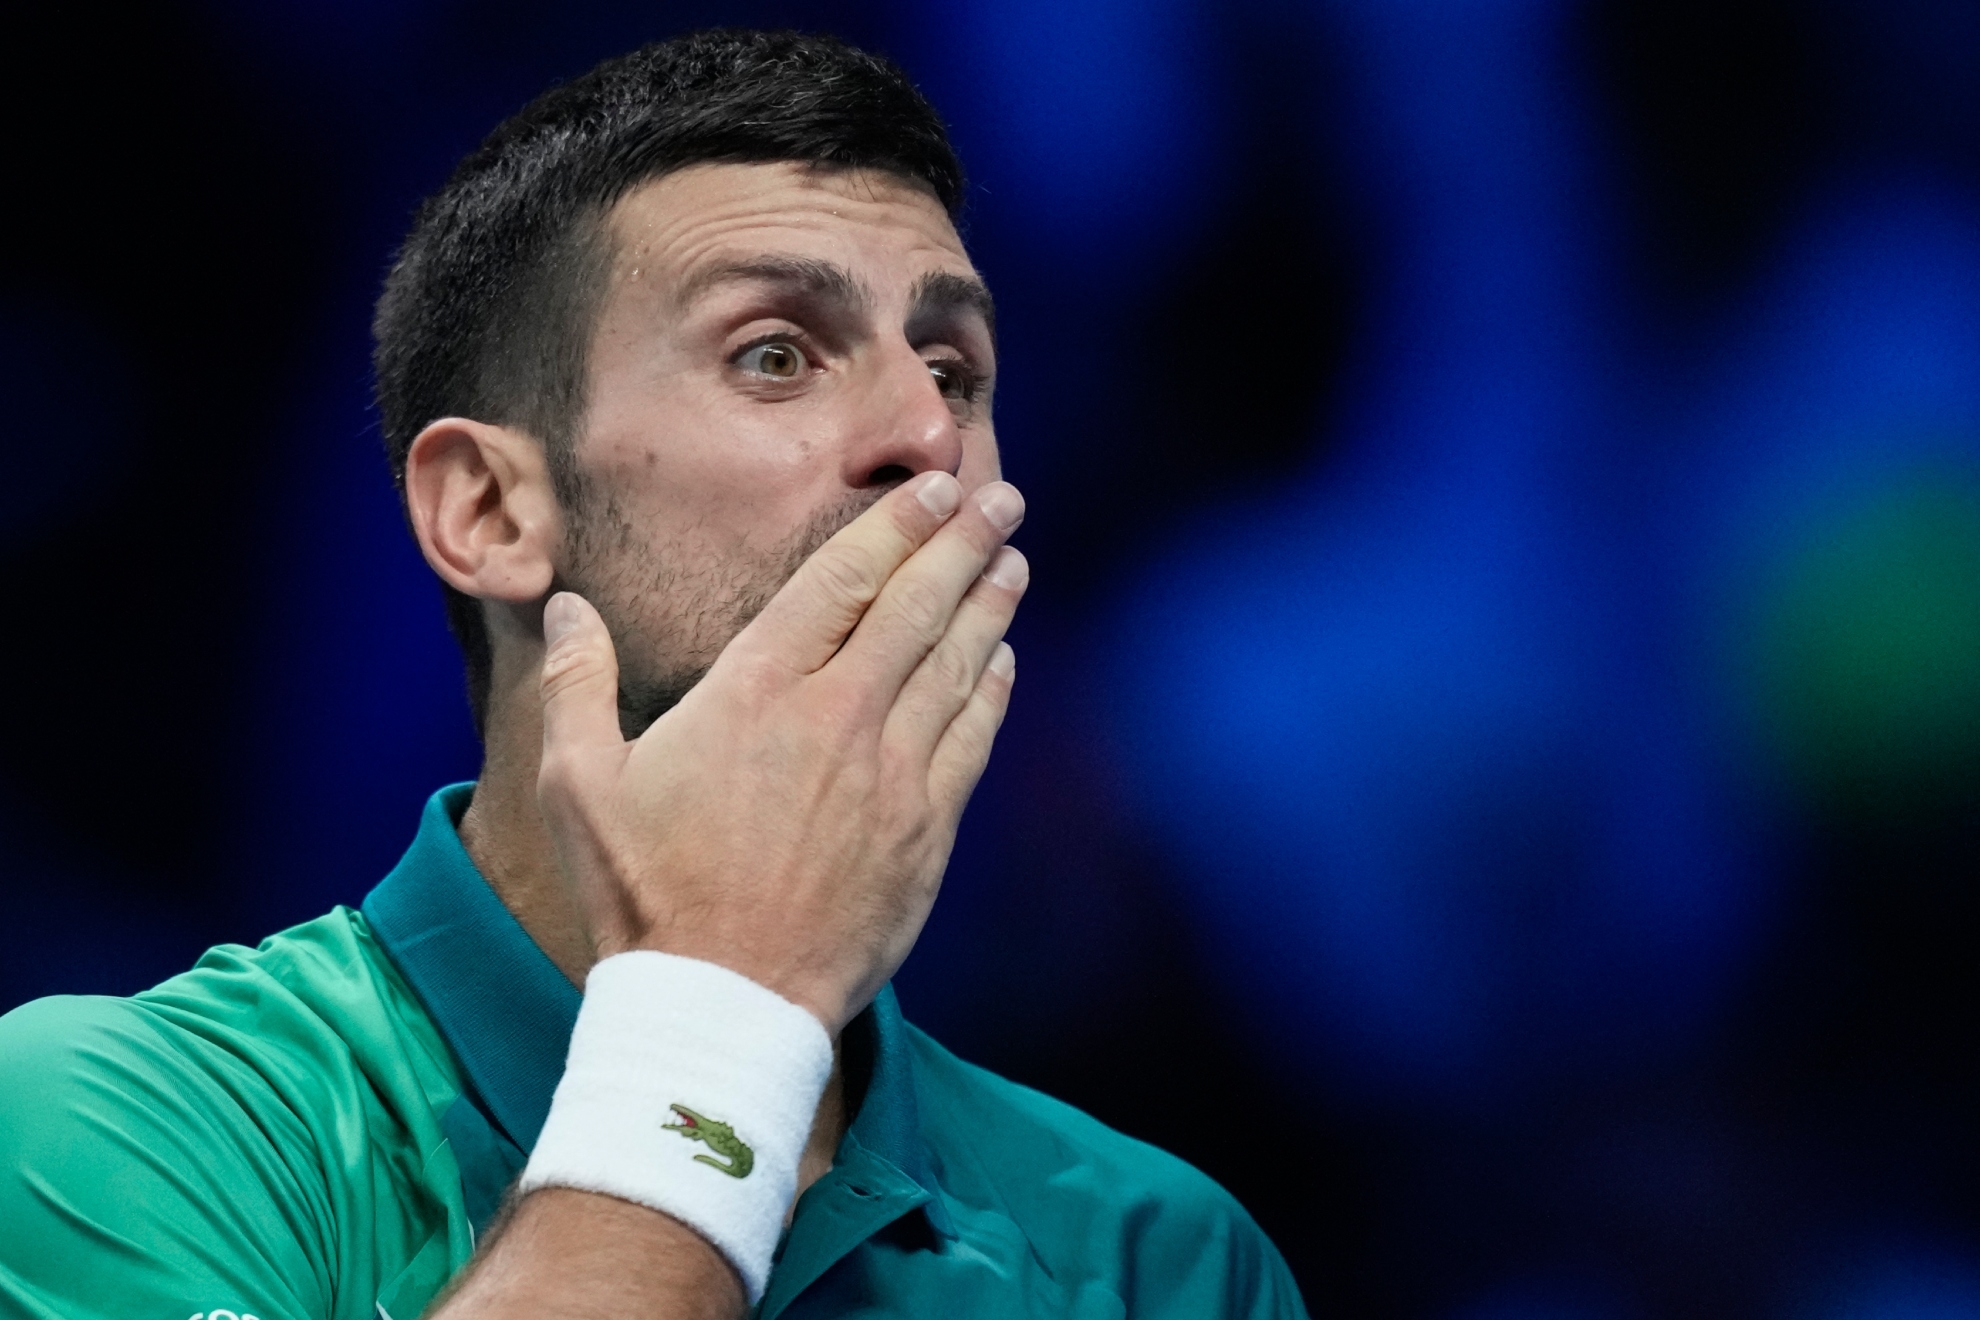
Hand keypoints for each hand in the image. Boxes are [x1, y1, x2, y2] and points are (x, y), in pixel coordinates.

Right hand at [534, 472, 1026, 1032]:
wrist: (722, 1005)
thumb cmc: (644, 897)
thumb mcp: (580, 785)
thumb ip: (576, 684)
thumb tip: (570, 609)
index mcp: (755, 692)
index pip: (842, 581)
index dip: (894, 526)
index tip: (930, 488)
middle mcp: (835, 718)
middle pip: (915, 607)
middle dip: (962, 543)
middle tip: (1000, 498)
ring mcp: (890, 775)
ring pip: (954, 665)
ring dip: (987, 606)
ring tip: (1012, 559)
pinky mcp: (924, 832)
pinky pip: (971, 740)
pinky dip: (991, 691)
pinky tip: (1003, 659)